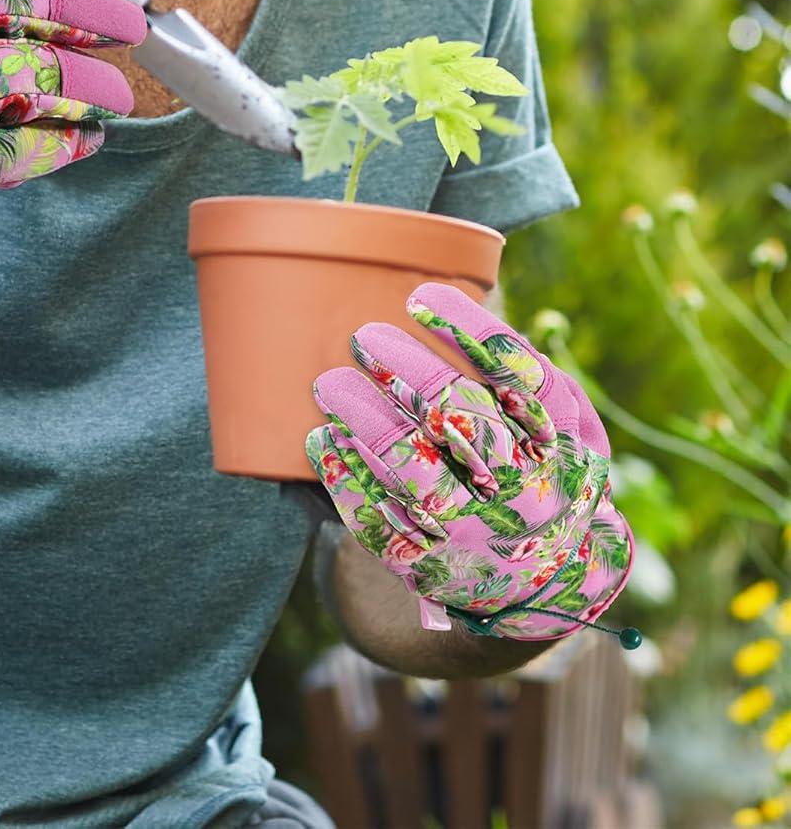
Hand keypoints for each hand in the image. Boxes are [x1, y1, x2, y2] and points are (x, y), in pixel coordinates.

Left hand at [304, 283, 634, 641]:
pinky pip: (379, 517)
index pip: (521, 378)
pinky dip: (346, 474)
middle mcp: (522, 490)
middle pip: (463, 421)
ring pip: (417, 471)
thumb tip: (445, 304)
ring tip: (330, 382)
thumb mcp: (559, 426)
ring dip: (367, 420)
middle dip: (408, 372)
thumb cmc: (539, 470)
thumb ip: (521, 375)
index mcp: (558, 445)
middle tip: (364, 335)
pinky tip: (323, 439)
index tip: (420, 297)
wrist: (547, 583)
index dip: (469, 333)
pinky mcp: (429, 562)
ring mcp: (475, 532)